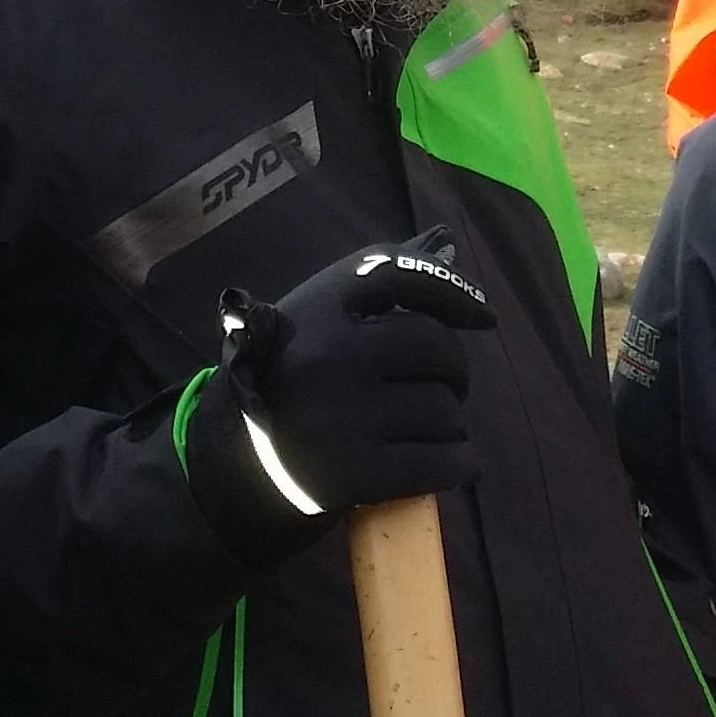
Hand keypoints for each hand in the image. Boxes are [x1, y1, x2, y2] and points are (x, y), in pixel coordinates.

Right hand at [189, 234, 496, 558]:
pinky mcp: (350, 474)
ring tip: (429, 429)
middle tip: (444, 387)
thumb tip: (446, 242)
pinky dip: (461, 463)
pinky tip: (456, 462)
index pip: (402, 274)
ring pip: (443, 409)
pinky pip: (442, 461)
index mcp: (317, 307)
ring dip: (452, 422)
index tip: (485, 317)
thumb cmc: (290, 379)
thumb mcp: (318, 319)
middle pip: (436, 347)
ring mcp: (339, 416)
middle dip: (454, 370)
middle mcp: (328, 355)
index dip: (454, 290)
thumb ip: (381, 283)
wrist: (229, 465)